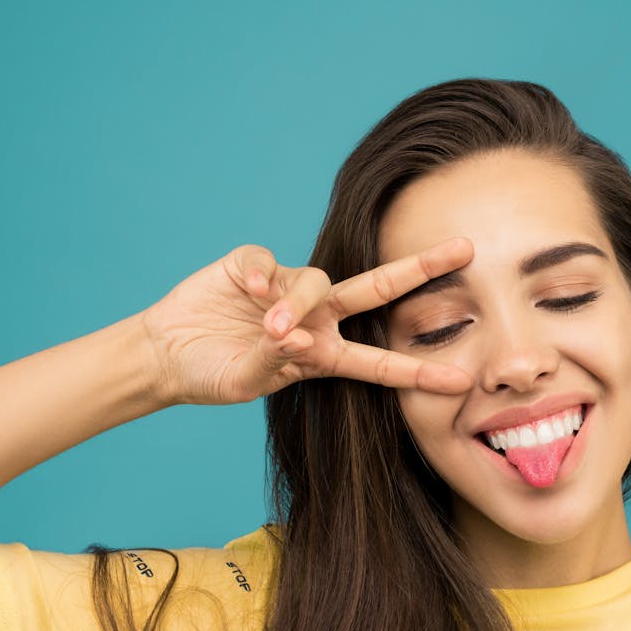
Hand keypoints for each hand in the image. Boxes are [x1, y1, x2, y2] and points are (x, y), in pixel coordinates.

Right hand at [139, 237, 474, 405]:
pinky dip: (260, 274)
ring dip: (295, 304)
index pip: (380, 362)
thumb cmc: (214, 374)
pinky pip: (266, 261)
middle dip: (420, 269)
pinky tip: (247, 287)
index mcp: (324, 354)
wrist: (165, 354)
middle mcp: (315, 316)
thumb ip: (274, 360)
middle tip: (464, 249)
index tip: (462, 379)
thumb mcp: (247, 381)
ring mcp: (284, 288)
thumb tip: (296, 335)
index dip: (418, 370)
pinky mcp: (250, 265)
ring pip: (314, 282)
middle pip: (378, 289)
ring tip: (270, 328)